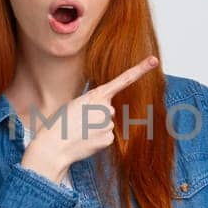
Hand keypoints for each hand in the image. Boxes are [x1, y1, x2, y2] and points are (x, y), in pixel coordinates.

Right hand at [19, 56, 159, 180]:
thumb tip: (107, 113)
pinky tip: (85, 140)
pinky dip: (97, 139)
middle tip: (79, 122)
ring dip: (96, 128)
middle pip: (109, 110)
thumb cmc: (60, 124)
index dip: (140, 69)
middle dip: (97, 116)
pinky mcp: (108, 139)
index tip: (154, 61)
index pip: (123, 80)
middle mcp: (106, 108)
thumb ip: (94, 103)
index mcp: (96, 95)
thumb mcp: (76, 104)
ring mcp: (108, 124)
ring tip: (80, 131)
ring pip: (107, 124)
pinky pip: (106, 137)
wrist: (53, 146)